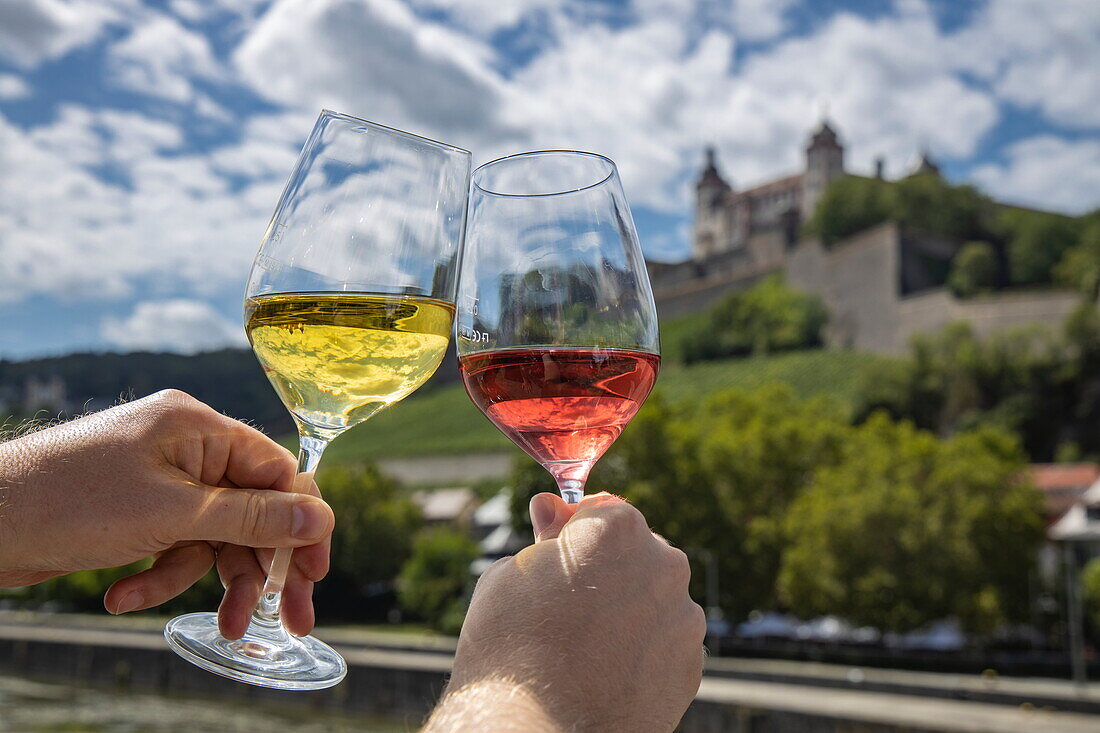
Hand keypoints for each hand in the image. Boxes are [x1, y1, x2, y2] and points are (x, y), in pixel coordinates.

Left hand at [0, 389, 333, 638]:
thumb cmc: (69, 501)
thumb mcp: (174, 514)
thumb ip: (252, 516)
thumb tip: (319, 518)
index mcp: (201, 428)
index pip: (278, 472)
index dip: (303, 524)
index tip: (315, 573)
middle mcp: (187, 449)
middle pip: (253, 510)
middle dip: (264, 567)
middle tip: (289, 618)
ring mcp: (161, 480)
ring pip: (216, 536)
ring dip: (210, 582)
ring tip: (223, 629)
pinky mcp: (138, 510)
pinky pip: (175, 545)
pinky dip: (160, 576)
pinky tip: (124, 596)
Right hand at [427, 492, 704, 731]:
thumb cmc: (511, 648)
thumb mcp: (510, 574)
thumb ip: (545, 537)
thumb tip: (551, 508)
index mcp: (618, 530)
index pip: (602, 511)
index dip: (574, 530)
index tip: (554, 550)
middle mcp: (664, 565)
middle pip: (636, 553)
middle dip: (607, 570)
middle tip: (565, 605)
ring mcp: (683, 618)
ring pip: (653, 599)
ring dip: (627, 611)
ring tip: (583, 647)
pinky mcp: (692, 666)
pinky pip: (665, 642)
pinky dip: (643, 651)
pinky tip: (605, 672)